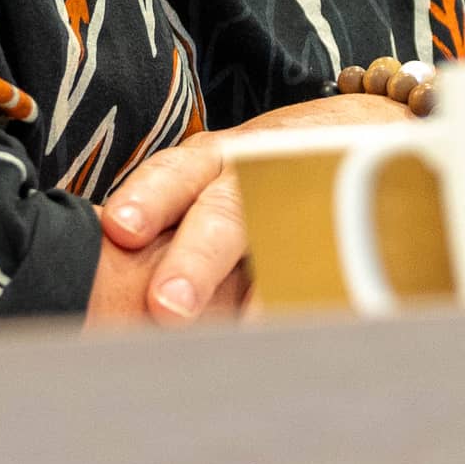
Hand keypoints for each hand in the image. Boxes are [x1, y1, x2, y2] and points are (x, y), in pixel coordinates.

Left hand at [85, 92, 415, 331]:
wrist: (368, 127)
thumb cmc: (263, 167)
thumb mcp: (212, 174)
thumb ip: (162, 216)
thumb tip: (97, 281)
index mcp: (213, 160)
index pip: (176, 173)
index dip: (149, 197)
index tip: (120, 229)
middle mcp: (259, 174)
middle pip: (227, 212)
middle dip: (197, 260)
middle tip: (168, 307)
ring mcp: (309, 199)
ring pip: (285, 241)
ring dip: (261, 292)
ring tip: (241, 336)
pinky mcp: (350, 228)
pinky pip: (333, 267)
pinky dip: (318, 299)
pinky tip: (302, 334)